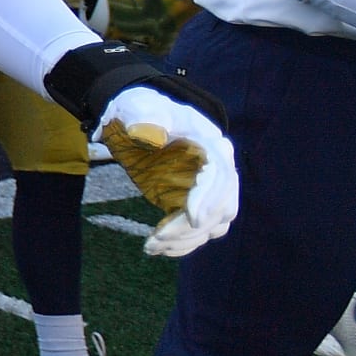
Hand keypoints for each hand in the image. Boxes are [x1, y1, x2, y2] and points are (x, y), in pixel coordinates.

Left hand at [97, 86, 238, 256]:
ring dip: (186, 240)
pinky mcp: (191, 204)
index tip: (192, 218)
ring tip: (152, 245)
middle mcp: (217, 170)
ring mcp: (206, 190)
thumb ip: (144, 117)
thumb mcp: (138, 107)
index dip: (210, 197)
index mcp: (210, 144)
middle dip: (193, 226)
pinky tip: (156, 248)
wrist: (132, 120)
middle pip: (222, 206)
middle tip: (159, 237)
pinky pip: (196, 232)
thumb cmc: (139, 109)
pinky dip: (180, 244)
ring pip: (213, 225)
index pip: (221, 175)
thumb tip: (150, 134)